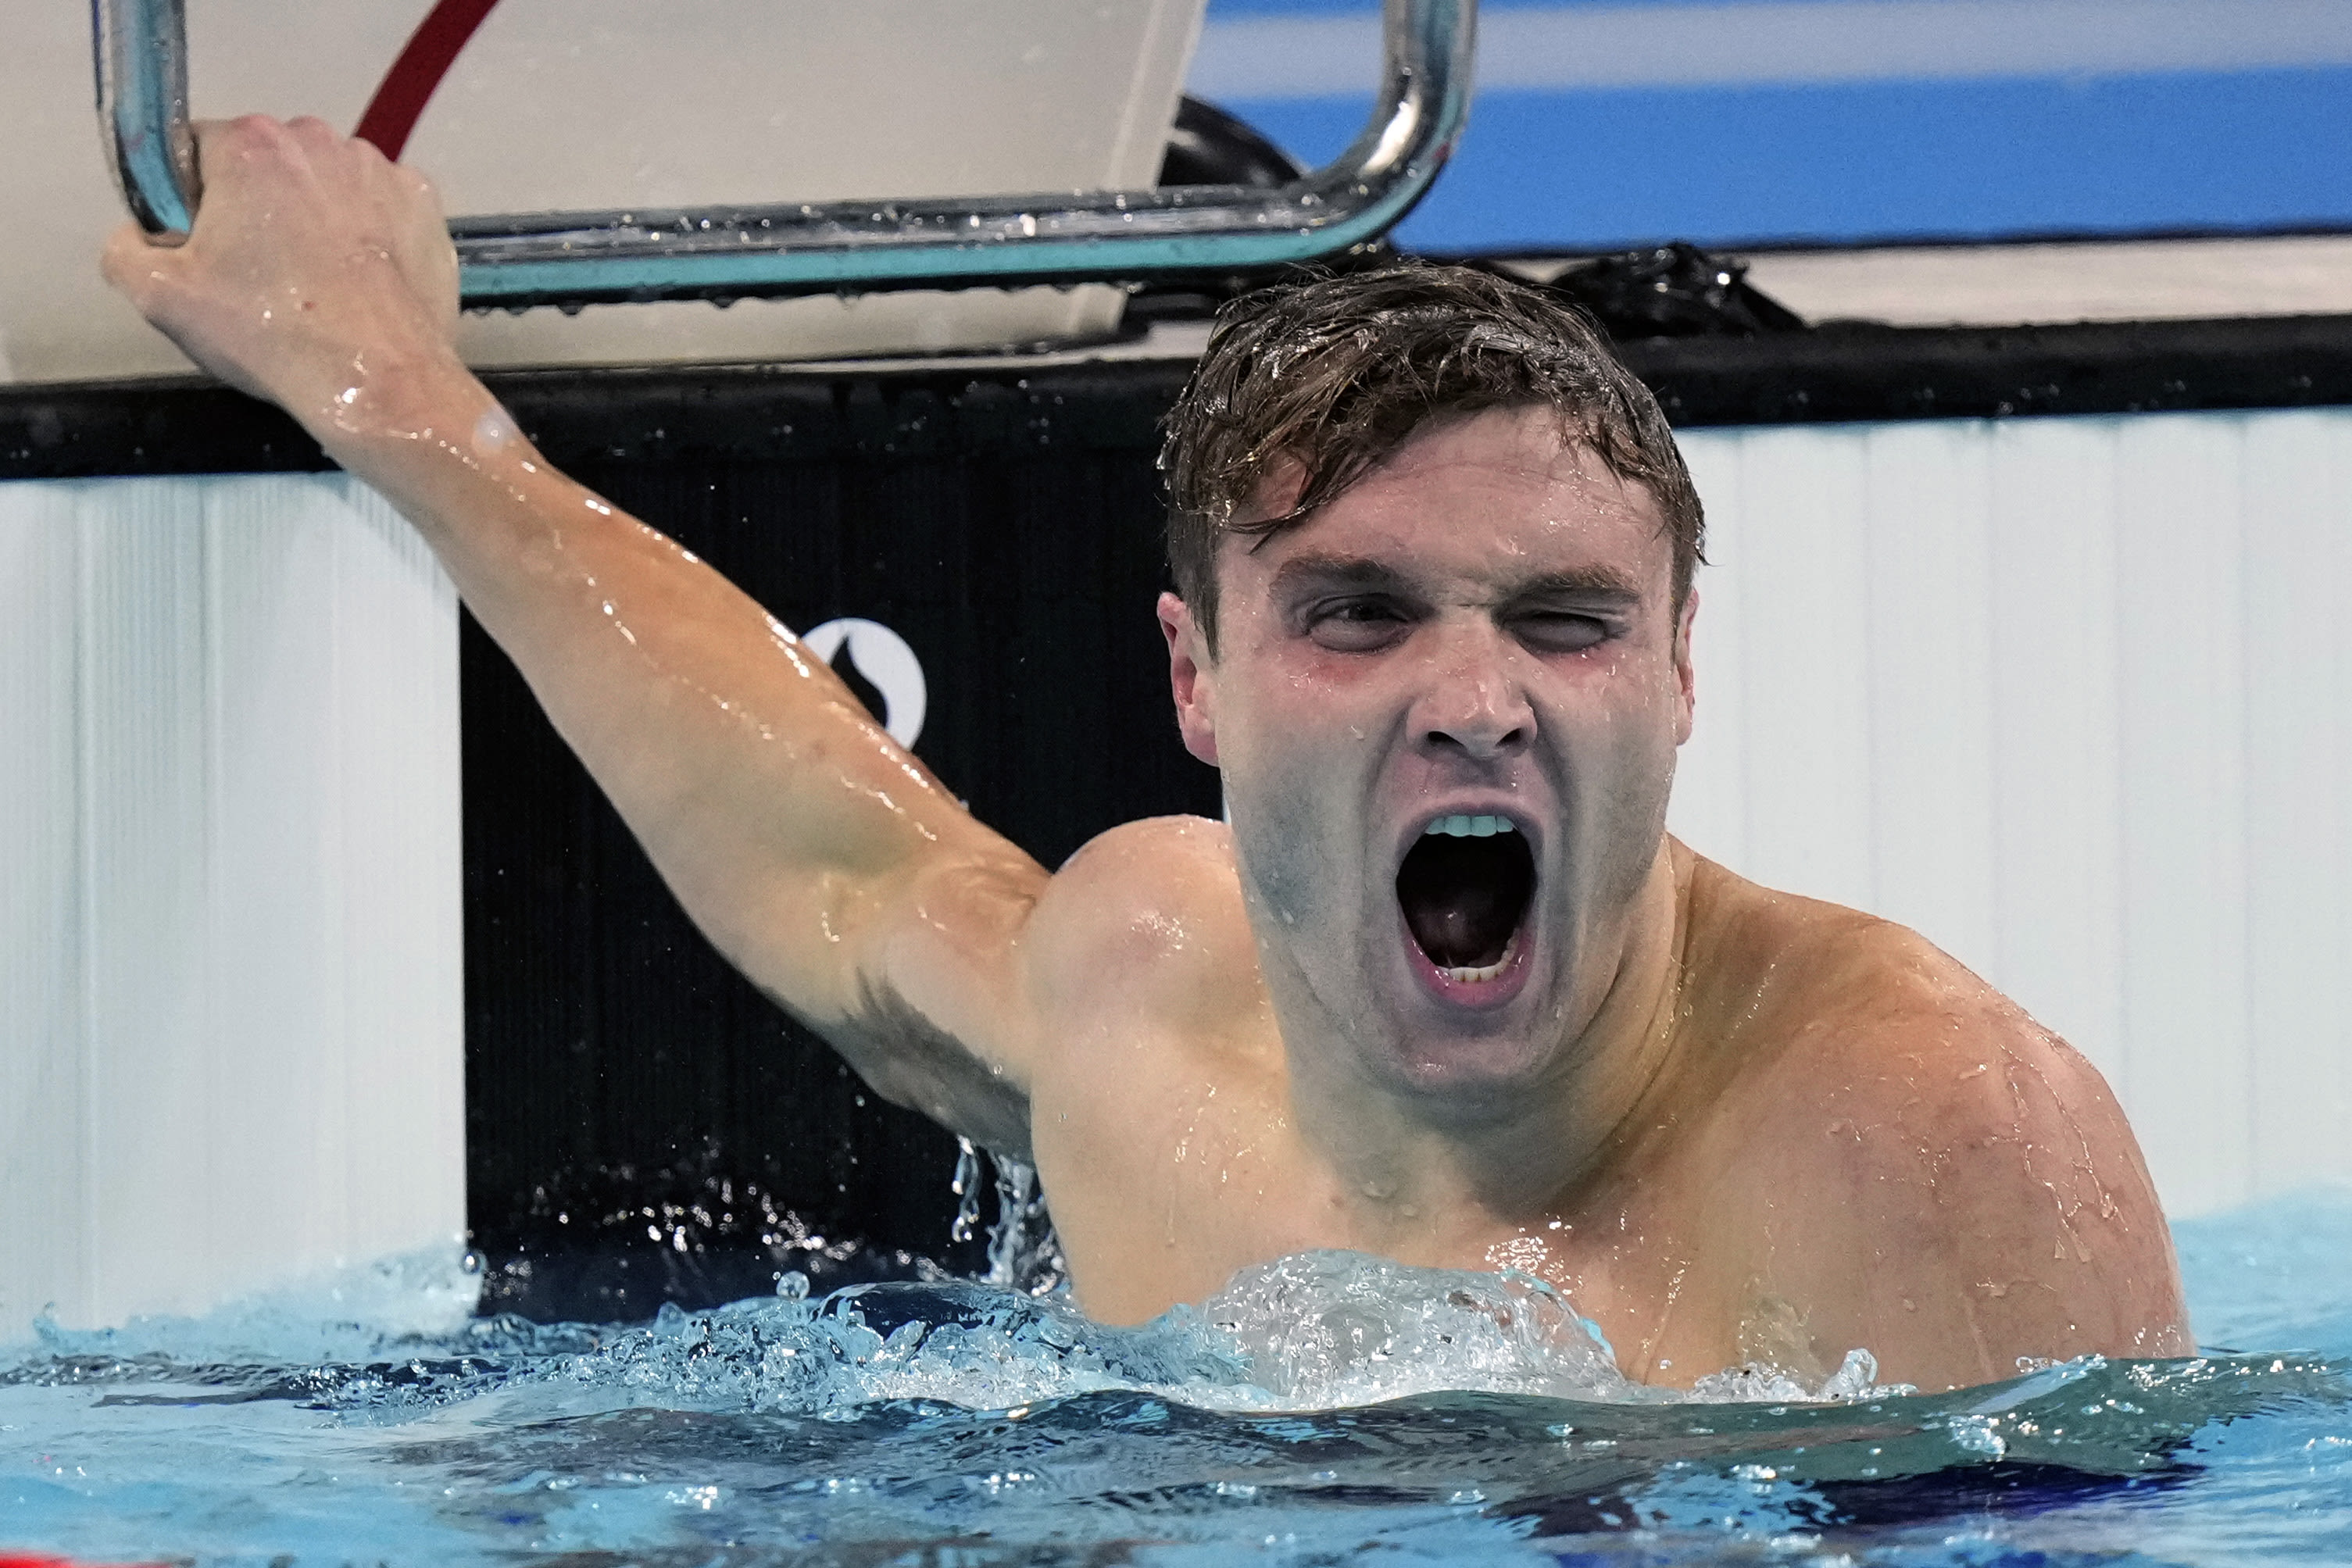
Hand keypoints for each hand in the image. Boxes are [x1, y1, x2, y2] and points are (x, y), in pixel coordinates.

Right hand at [102, 115, 462, 434]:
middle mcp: (320, 140)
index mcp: (249, 144)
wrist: (379, 380)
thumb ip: (125, 248)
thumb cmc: (273, 335)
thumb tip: (137, 234)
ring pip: (323, 186)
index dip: (190, 203)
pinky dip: (366, 236)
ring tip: (313, 286)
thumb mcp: (160, 297)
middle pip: (264, 166)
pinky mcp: (424, 206)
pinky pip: (378, 210)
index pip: (194, 153)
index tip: (204, 251)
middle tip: (259, 277)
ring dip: (312, 220)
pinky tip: (357, 282)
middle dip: (254, 209)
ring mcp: (381, 171)